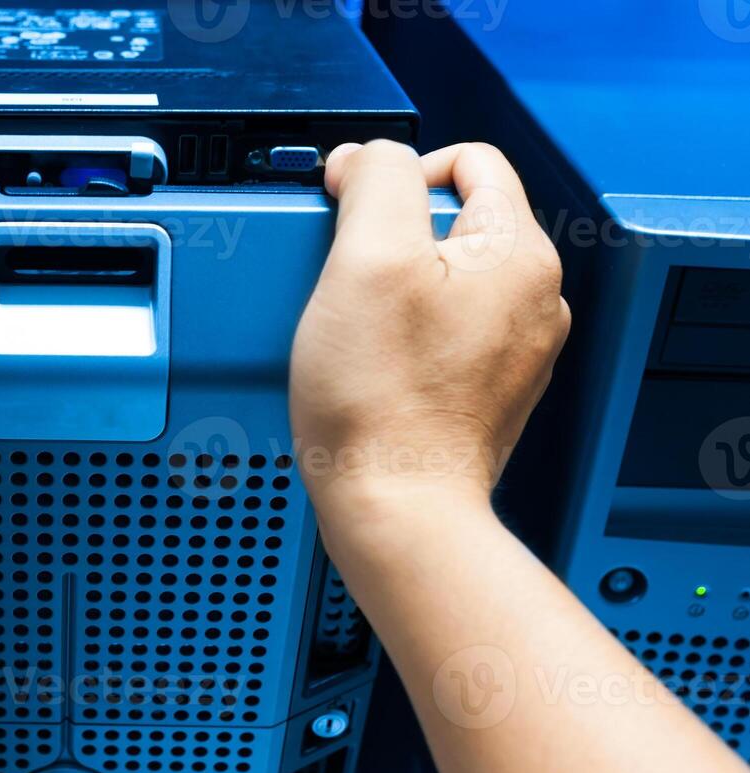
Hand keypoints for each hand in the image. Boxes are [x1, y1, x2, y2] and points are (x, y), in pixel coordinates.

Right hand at [289, 141, 569, 518]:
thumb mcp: (366, 259)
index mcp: (521, 254)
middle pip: (452, 223)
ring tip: (357, 332)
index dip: (398, 173)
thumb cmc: (383, 401)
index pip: (468, 161)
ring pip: (443, 282)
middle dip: (389, 241)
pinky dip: (402, 339)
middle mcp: (533, 299)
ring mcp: (513, 350)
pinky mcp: (485, 390)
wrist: (396, 506)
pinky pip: (440, 334)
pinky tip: (371, 367)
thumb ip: (377, 180)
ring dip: (392, 292)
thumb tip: (372, 157)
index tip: (352, 212)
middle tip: (348, 284)